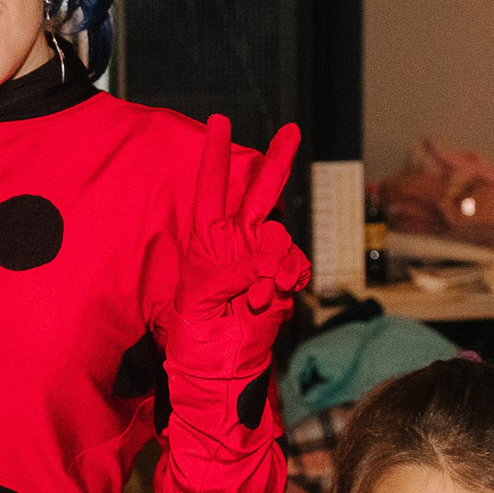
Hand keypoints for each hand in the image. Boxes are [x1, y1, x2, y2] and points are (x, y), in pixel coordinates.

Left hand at [167, 115, 311, 374]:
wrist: (224, 371)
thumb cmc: (198, 339)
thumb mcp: (200, 302)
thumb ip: (229, 274)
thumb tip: (263, 261)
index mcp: (206, 244)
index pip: (211, 191)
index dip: (216, 158)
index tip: (219, 122)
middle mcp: (235, 246)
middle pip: (258, 195)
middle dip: (276, 163)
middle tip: (291, 131)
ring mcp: (260, 262)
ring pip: (281, 240)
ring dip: (273, 268)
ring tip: (255, 299)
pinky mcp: (280, 280)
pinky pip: (295, 265)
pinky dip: (289, 279)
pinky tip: (274, 298)